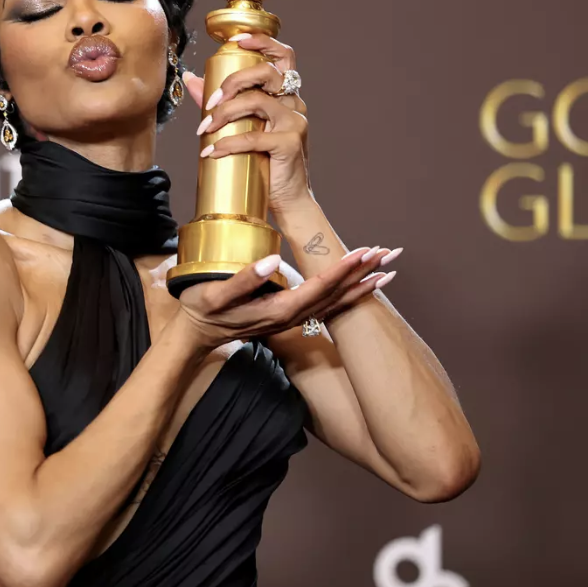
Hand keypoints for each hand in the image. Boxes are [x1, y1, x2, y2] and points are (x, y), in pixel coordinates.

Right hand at [172, 246, 396, 351]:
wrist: (198, 333)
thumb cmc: (202, 309)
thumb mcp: (213, 295)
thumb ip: (243, 280)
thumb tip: (273, 261)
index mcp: (278, 310)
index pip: (319, 287)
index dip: (342, 269)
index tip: (363, 253)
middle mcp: (292, 318)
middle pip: (336, 295)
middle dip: (363, 274)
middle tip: (389, 254)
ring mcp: (294, 320)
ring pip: (337, 303)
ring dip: (363, 285)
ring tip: (388, 269)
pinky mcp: (292, 316)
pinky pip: (329, 306)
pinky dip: (349, 294)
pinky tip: (362, 285)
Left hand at [183, 32, 310, 214]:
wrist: (286, 199)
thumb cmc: (264, 162)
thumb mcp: (242, 127)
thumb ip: (219, 101)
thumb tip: (191, 78)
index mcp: (285, 95)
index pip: (283, 55)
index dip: (262, 41)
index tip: (236, 40)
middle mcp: (294, 103)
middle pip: (267, 72)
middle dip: (233, 82)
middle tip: (210, 103)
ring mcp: (295, 122)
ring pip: (257, 101)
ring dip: (224, 113)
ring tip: (204, 130)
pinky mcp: (291, 142)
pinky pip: (254, 136)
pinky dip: (228, 143)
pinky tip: (212, 153)